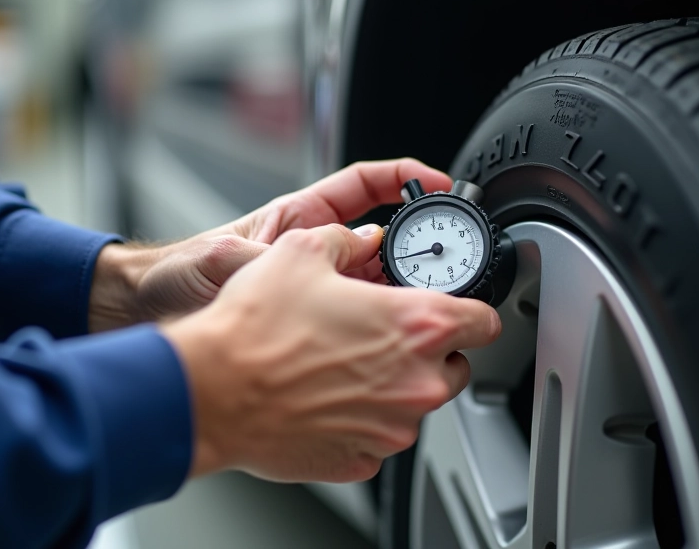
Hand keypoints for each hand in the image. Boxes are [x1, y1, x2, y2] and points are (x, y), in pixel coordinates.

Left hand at [89, 158, 450, 330]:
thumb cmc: (177, 274)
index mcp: (299, 218)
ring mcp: (315, 287)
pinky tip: (379, 338)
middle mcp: (313, 251)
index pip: (365, 187)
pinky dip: (371, 326)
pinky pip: (354, 319)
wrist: (148, 315)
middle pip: (382, 240)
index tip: (439, 182)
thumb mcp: (223, 259)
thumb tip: (311, 265)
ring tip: (410, 305)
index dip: (405, 178)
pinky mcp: (310, 321)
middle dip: (412, 247)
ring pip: (373, 284)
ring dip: (394, 293)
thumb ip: (269, 260)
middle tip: (437, 262)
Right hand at [161, 223, 500, 481]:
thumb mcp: (302, 251)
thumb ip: (346, 240)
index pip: (484, 321)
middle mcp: (417, 381)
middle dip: (429, 352)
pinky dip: (364, 419)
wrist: (214, 391)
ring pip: (416, 403)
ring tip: (345, 366)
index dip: (469, 311)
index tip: (456, 311)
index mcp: (418, 325)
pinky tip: (328, 398)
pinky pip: (381, 435)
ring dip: (395, 386)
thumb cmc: (256, 329)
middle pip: (455, 366)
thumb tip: (358, 240)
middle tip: (385, 337)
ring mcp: (394, 426)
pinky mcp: (365, 458)